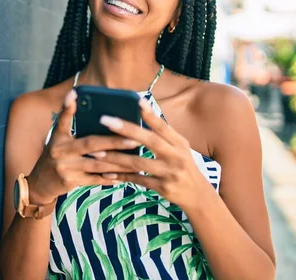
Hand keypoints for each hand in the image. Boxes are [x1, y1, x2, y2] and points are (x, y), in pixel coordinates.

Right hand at [27, 90, 139, 204]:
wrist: (40, 183)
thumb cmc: (55, 156)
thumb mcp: (57, 139)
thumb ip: (70, 125)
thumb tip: (84, 104)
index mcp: (58, 138)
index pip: (63, 120)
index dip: (67, 107)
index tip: (74, 93)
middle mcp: (60, 151)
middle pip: (90, 144)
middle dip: (114, 142)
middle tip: (134, 139)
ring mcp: (65, 168)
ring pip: (97, 165)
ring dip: (118, 164)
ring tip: (136, 161)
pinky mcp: (71, 182)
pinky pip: (95, 179)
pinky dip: (109, 178)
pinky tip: (124, 176)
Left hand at [93, 98, 213, 211]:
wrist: (198, 195)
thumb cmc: (183, 165)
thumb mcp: (179, 147)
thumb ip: (163, 133)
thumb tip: (142, 110)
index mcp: (179, 142)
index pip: (163, 126)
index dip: (150, 114)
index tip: (136, 100)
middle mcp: (176, 156)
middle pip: (149, 140)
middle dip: (126, 129)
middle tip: (104, 120)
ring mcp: (169, 173)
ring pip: (138, 163)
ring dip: (115, 158)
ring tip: (96, 153)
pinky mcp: (162, 187)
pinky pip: (137, 180)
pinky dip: (121, 176)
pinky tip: (106, 174)